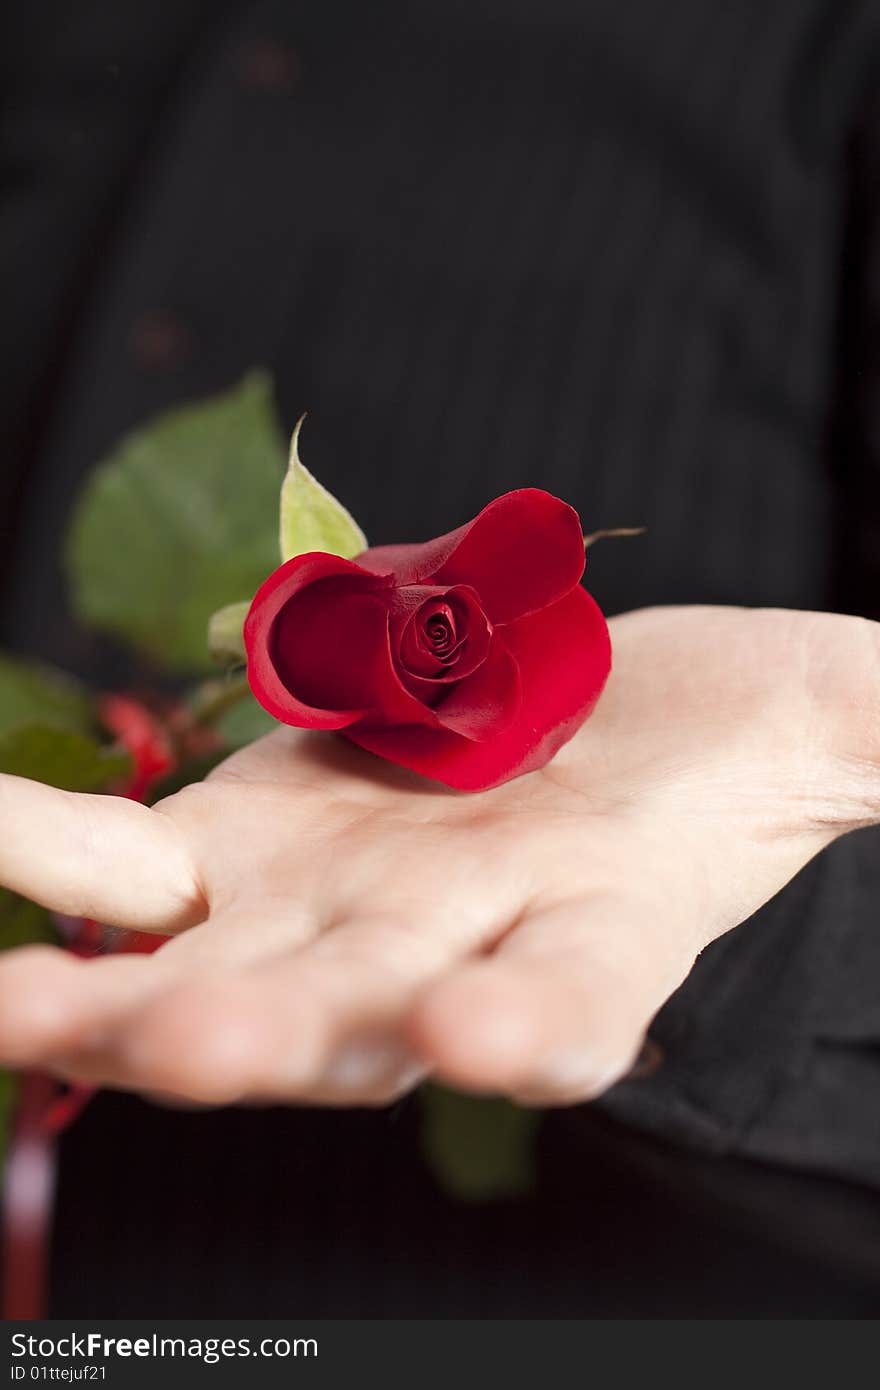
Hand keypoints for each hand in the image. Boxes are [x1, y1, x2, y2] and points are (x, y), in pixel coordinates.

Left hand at [1, 605, 877, 1105]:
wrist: (605, 722)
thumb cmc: (734, 732)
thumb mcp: (814, 727)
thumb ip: (857, 730)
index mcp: (592, 943)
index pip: (573, 1008)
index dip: (535, 1026)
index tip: (492, 1032)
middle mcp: (447, 959)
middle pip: (358, 1026)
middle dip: (270, 1037)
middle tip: (183, 1042)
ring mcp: (334, 907)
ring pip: (219, 973)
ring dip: (117, 996)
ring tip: (17, 1003)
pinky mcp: (253, 837)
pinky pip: (141, 863)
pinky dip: (63, 858)